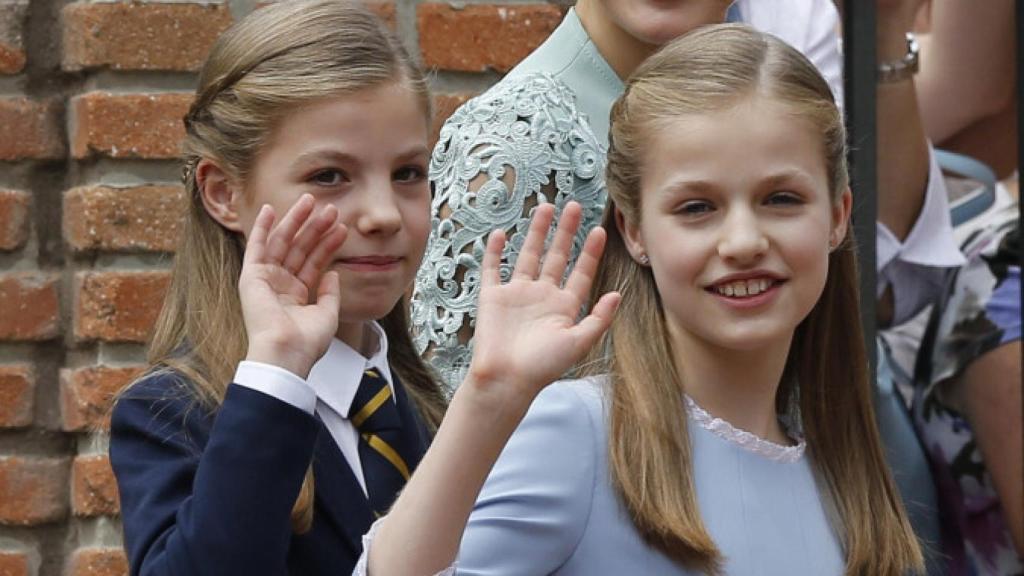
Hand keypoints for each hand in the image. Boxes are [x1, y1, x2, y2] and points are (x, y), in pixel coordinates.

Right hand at [240, 195, 347, 377]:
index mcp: (297, 296)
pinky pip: (255, 247)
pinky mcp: (251, 277)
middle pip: (300, 248)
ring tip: (311, 200)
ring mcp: (265, 280)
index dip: (328, 244)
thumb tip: (333, 272)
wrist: (286, 353)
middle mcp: (280, 285)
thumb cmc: (306, 342)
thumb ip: (330, 293)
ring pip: (282, 243)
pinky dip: (260, 228)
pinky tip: (269, 209)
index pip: (314, 262)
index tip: (342, 227)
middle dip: (315, 227)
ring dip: (295, 221)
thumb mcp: (327, 315)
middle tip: (330, 208)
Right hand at [465, 201, 619, 407]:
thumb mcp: (579, 342)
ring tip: (544, 207)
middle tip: (574, 206)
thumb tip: (619, 294)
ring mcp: (517, 294)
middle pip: (556, 256)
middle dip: (565, 232)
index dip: (590, 252)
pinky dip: (494, 251)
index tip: (599, 231)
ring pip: (528, 255)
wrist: (506, 379)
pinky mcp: (493, 297)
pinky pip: (493, 268)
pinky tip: (500, 233)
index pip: (580, 273)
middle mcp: (542, 296)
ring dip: (536, 232)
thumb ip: (599, 318)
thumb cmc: (543, 367)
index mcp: (563, 307)